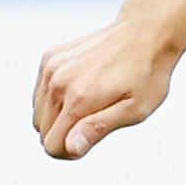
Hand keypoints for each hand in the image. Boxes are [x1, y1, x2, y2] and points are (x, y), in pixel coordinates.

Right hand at [31, 11, 183, 159]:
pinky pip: (40, 92)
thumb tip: (70, 147)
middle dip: (65, 135)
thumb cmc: (147, 74)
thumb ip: (98, 129)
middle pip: (43, 131)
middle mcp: (57, 83)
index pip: (52, 146)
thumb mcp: (135, 110)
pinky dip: (55, 97)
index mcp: (77, 100)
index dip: (71, 152)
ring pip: (39, 112)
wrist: (146, 33)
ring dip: (59, 116)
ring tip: (91, 104)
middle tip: (96, 121)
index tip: (91, 140)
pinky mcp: (49, 57)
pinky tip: (82, 88)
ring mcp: (51, 68)